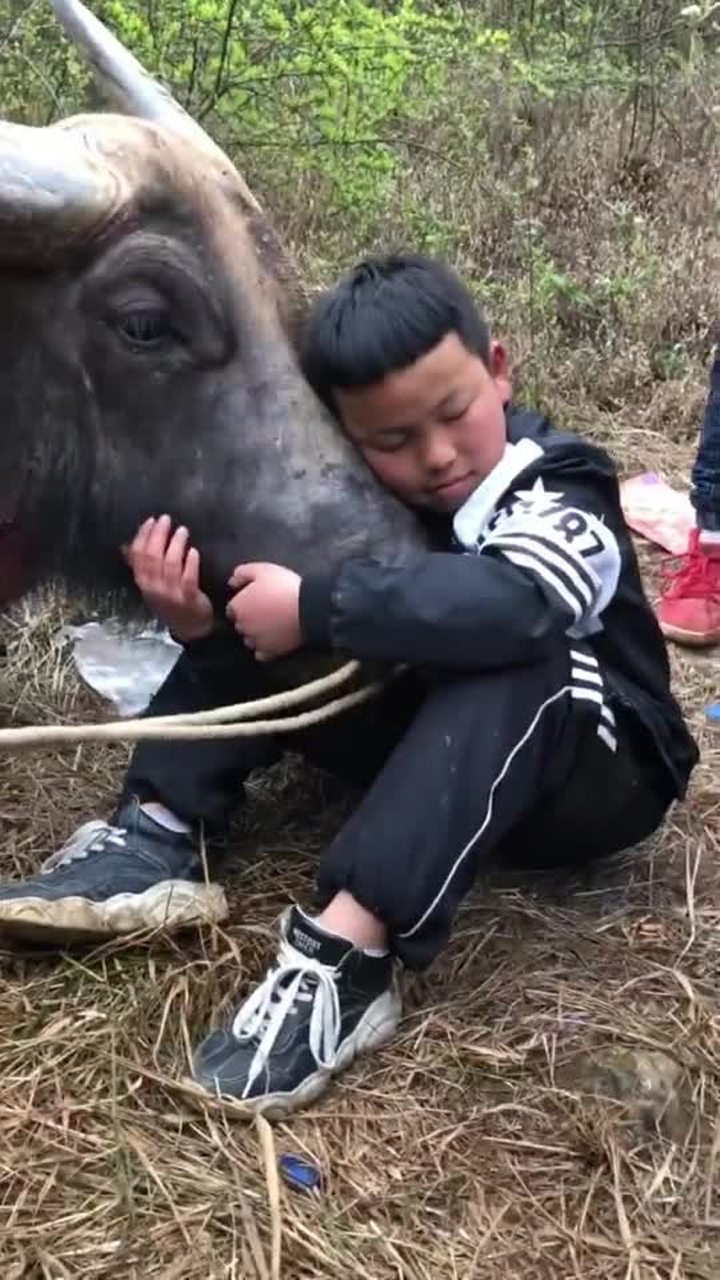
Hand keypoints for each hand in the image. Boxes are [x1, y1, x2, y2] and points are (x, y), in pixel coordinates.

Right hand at [123, 515, 214, 642]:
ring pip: (170, 565)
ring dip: (176, 545)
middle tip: (166, 520)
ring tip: (182, 530)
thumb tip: (125, 545)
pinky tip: (193, 551)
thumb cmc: (170, 602)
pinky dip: (191, 563)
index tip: (150, 521)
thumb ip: (140, 566)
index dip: (143, 536)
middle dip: (158, 535)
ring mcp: (171, 594)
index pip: (137, 556)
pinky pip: (188, 578)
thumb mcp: (151, 586)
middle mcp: (154, 588)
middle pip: (153, 557)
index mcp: (143, 583)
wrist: (189, 628)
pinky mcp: (189, 598)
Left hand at [226, 562, 301, 660]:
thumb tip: (231, 582)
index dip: (244, 603)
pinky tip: (274, 638)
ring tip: (272, 625)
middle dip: (249, 619)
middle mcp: (243, 627)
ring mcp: (256, 641)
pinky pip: (261, 653)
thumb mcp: (262, 570)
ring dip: (256, 634)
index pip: (232, 609)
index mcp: (238, 607)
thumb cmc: (284, 587)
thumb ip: (241, 573)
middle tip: (267, 610)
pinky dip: (266, 648)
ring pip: (250, 640)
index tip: (256, 600)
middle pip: (241, 625)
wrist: (308, 608)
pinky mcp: (270, 652)